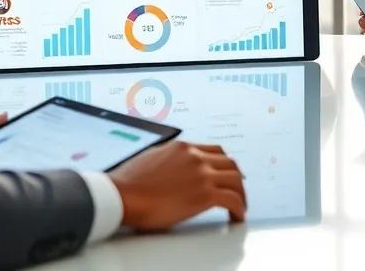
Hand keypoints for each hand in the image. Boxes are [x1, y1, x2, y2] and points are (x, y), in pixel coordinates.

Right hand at [108, 141, 246, 230]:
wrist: (123, 195)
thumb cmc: (130, 182)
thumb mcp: (152, 157)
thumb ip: (168, 159)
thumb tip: (172, 167)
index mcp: (183, 147)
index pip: (215, 151)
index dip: (224, 164)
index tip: (226, 174)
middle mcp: (196, 157)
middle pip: (230, 163)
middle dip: (237, 178)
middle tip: (238, 190)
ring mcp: (202, 174)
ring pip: (236, 180)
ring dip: (241, 194)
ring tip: (240, 206)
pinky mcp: (204, 195)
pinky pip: (232, 200)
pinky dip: (239, 208)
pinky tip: (237, 216)